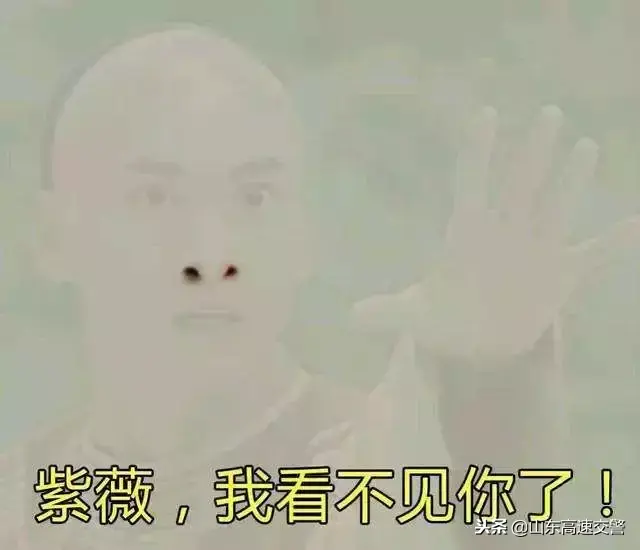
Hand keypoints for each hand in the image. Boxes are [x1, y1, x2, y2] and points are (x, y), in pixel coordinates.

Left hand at [352, 106, 639, 358]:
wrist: (479, 343)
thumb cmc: (444, 320)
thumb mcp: (414, 317)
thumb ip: (386, 313)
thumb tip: (349, 318)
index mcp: (466, 235)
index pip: (472, 183)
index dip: (478, 152)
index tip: (485, 114)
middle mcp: (503, 233)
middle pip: (519, 186)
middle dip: (532, 153)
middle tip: (548, 115)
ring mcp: (535, 250)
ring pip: (556, 208)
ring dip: (570, 181)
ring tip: (585, 147)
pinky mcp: (560, 275)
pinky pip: (593, 254)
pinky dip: (615, 241)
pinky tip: (637, 222)